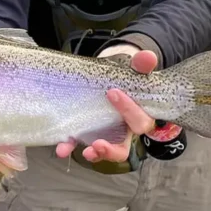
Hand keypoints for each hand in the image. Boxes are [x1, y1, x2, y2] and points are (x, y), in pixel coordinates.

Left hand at [55, 45, 163, 162]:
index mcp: (139, 116)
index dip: (130, 111)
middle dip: (112, 149)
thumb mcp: (133, 68)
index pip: (140, 122)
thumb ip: (141, 65)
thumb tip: (148, 57)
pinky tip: (62, 148)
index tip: (112, 92)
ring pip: (104, 151)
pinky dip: (70, 146)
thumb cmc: (126, 75)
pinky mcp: (87, 132)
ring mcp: (105, 134)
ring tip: (85, 152)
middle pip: (124, 148)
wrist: (110, 75)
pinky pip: (79, 143)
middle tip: (98, 143)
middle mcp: (123, 130)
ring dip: (95, 154)